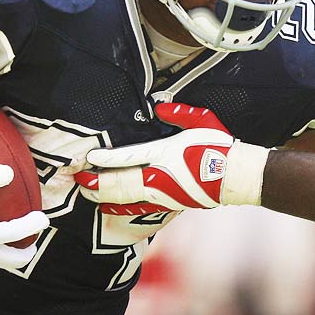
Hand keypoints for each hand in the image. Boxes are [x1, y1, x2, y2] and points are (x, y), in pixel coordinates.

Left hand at [80, 103, 270, 213]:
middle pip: (119, 182)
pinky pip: (138, 209)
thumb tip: (159, 106)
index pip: (127, 157)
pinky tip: (108, 208)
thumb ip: (178, 113)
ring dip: (104, 195)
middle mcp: (158, 177)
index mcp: (163, 154)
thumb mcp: (201, 120)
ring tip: (87, 193)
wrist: (235, 177)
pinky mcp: (167, 204)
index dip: (106, 159)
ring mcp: (162, 194)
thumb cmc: (219, 147)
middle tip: (79, 179)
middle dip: (96, 182)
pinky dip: (120, 208)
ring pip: (125, 198)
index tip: (89, 158)